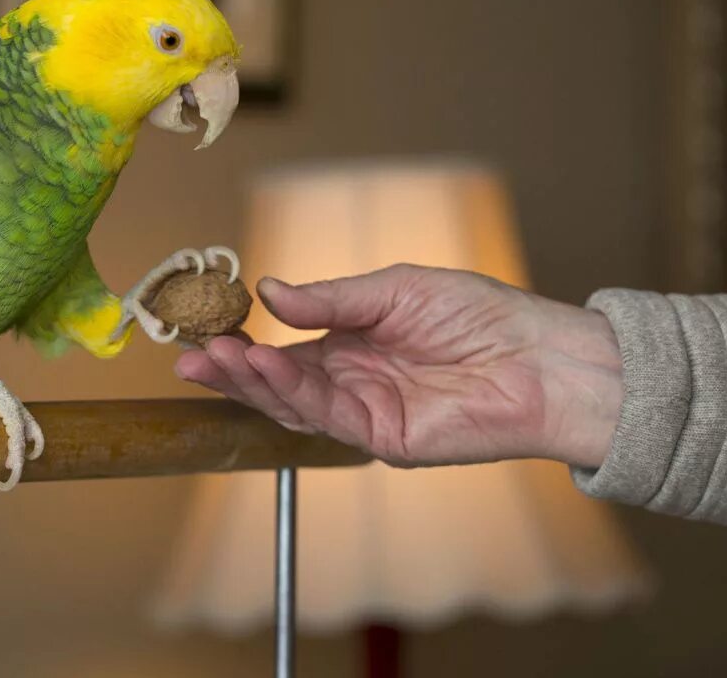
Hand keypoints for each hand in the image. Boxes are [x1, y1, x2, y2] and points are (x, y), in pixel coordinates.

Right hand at [174, 264, 622, 467]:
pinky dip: (292, 393)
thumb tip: (269, 290)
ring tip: (215, 358)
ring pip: (294, 404)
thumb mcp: (393, 289)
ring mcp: (366, 413)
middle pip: (279, 383)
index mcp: (354, 345)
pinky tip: (265, 366)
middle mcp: (353, 382)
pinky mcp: (385, 438)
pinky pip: (327, 417)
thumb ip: (331, 299)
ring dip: (253, 382)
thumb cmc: (479, 313)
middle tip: (189, 355)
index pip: (285, 350)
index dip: (245, 343)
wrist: (538, 356)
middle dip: (232, 370)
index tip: (202, 328)